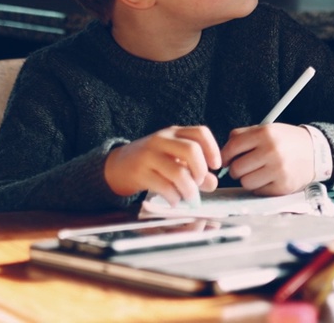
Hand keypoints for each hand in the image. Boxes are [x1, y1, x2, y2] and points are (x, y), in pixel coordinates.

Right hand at [104, 125, 220, 204]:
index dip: (213, 149)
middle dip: (201, 170)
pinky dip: (174, 197)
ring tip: (191, 198)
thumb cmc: (151, 162)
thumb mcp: (174, 160)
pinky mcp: (139, 172)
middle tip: (200, 182)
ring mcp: (149, 155)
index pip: (200, 133)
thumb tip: (212, 183)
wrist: (117, 166)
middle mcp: (162, 140)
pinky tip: (175, 201)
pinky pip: (163, 186)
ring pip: (178, 171)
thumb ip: (195, 170)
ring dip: (189, 189)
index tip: (216, 166)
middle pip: (191, 150)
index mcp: (174, 133)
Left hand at [220, 123, 313, 195]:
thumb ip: (243, 136)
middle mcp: (272, 151)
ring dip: (248, 179)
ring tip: (258, 173)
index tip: (227, 160)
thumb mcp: (267, 129)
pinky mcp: (283, 186)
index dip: (225, 156)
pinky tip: (269, 178)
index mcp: (265, 133)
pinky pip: (258, 191)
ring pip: (245, 182)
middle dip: (237, 169)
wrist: (316, 152)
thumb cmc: (286, 141)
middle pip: (236, 168)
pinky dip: (260, 187)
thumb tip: (222, 154)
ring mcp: (278, 170)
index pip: (232, 147)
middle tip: (246, 167)